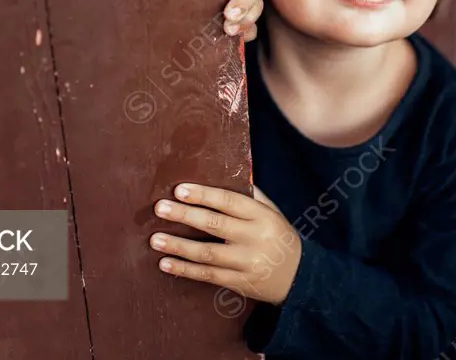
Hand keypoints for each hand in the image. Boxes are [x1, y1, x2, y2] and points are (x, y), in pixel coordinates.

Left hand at [151, 183, 301, 304]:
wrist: (299, 276)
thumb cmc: (278, 236)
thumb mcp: (271, 213)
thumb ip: (251, 195)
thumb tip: (224, 173)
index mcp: (262, 216)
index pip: (230, 201)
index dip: (204, 195)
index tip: (180, 189)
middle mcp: (255, 238)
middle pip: (216, 225)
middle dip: (185, 216)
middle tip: (160, 208)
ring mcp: (247, 262)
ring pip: (208, 253)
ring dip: (179, 246)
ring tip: (155, 239)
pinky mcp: (239, 282)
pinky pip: (208, 275)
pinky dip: (185, 270)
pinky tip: (165, 263)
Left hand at [224, 0, 262, 41]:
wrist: (165, 22)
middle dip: (244, 1)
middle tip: (229, 15)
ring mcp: (240, 1)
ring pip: (255, 6)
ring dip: (246, 18)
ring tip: (230, 30)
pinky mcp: (241, 22)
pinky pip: (252, 27)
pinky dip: (248, 32)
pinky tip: (242, 37)